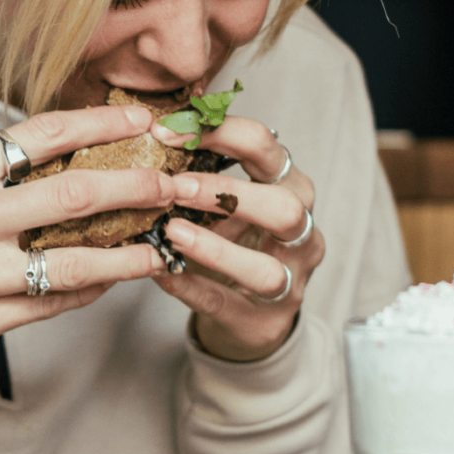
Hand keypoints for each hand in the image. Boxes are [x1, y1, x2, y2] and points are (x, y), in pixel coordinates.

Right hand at [0, 105, 171, 394]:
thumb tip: (57, 162)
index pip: (40, 134)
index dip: (100, 122)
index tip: (140, 118)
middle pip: (73, 191)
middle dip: (136, 184)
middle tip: (173, 182)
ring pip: (75, 258)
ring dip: (128, 251)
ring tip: (160, 245)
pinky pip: (52, 303)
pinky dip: (90, 290)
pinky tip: (111, 281)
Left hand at [150, 118, 323, 361]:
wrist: (249, 313)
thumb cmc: (233, 239)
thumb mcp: (224, 200)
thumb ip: (200, 169)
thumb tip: (152, 131)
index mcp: (290, 187)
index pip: (267, 147)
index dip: (220, 132)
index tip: (168, 131)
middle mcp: (301, 233)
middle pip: (285, 207)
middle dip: (228, 193)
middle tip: (176, 187)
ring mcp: (289, 283)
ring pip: (265, 269)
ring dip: (214, 248)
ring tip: (171, 231)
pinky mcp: (263, 322)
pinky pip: (226, 304)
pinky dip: (190, 287)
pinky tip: (160, 271)